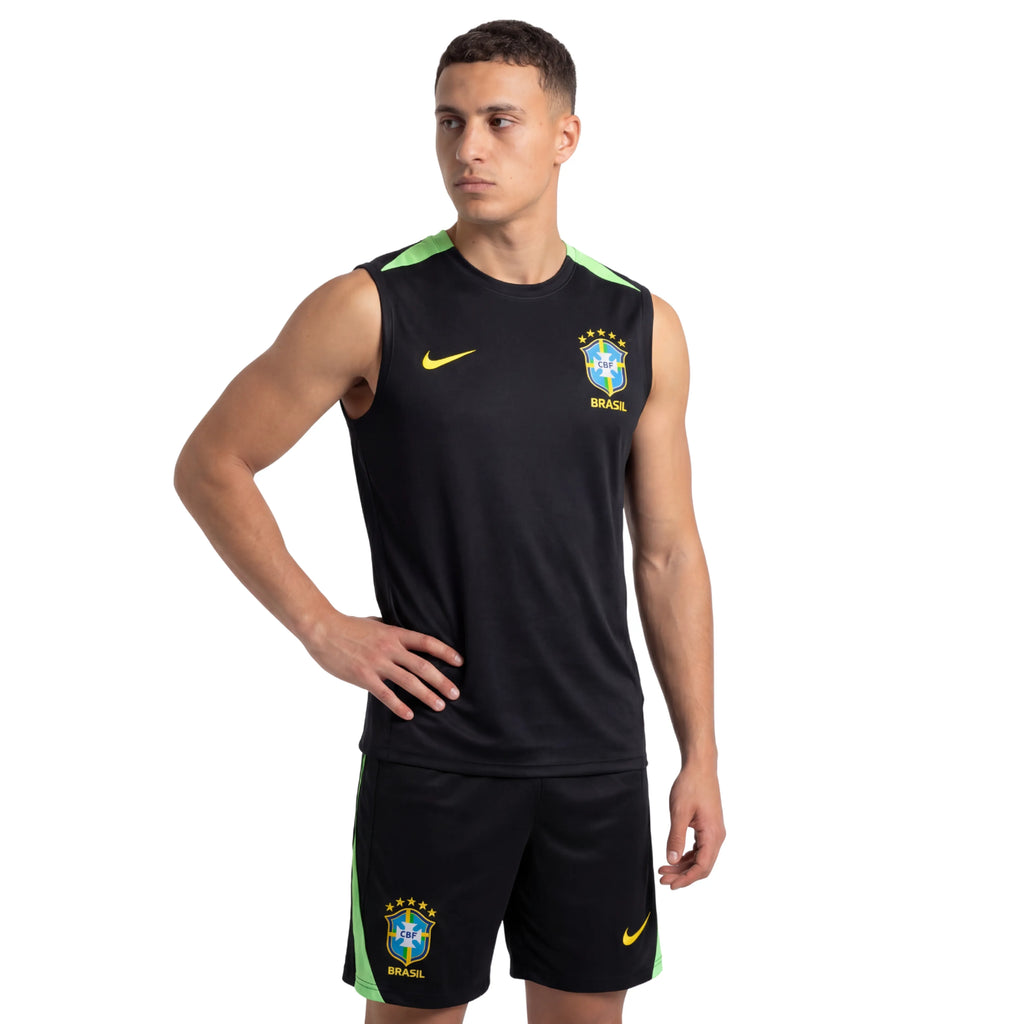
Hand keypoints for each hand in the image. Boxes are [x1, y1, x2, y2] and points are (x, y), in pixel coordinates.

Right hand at [300, 611, 462, 719]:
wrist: (323, 630)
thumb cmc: (348, 626)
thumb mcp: (375, 624)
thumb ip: (391, 632)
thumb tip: (404, 638)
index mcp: (394, 633)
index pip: (426, 642)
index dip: (445, 651)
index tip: (459, 661)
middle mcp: (390, 648)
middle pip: (422, 665)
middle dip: (442, 680)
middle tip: (455, 693)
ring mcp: (377, 663)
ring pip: (409, 681)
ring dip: (426, 695)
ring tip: (439, 706)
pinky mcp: (363, 676)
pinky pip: (385, 694)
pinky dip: (399, 706)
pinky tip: (409, 715)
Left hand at [659, 760, 724, 888]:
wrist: (700, 768)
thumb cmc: (691, 786)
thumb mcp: (679, 812)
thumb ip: (675, 837)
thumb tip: (672, 860)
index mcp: (713, 835)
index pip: (703, 867)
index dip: (687, 879)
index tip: (671, 884)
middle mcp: (717, 836)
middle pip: (702, 865)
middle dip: (683, 875)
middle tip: (663, 878)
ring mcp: (714, 832)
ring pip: (701, 858)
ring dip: (684, 866)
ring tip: (665, 869)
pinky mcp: (709, 827)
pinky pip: (700, 848)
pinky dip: (687, 855)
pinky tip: (674, 857)